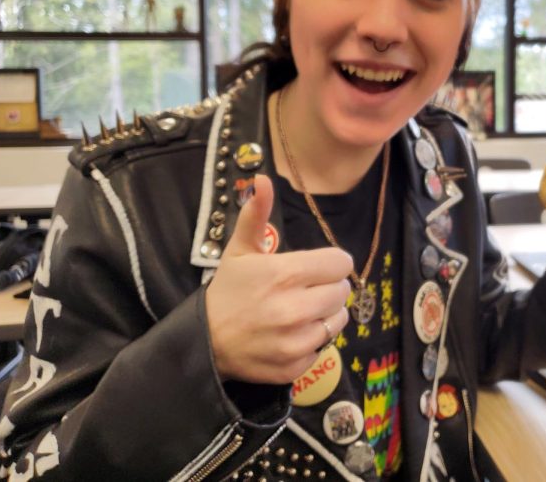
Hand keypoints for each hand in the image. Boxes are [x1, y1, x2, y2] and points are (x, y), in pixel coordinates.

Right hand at [205, 175, 351, 383]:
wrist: (204, 343)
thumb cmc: (227, 292)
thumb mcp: (239, 250)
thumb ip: (256, 214)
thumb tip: (264, 179)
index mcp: (285, 274)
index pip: (340, 263)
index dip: (330, 263)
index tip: (315, 268)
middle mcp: (294, 308)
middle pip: (342, 291)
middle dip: (327, 288)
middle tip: (304, 290)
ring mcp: (296, 341)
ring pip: (337, 320)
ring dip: (324, 315)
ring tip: (299, 312)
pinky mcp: (295, 366)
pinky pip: (323, 349)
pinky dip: (312, 342)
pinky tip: (290, 335)